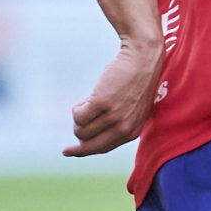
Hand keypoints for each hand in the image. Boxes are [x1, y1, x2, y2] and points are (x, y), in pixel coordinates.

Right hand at [64, 38, 163, 156]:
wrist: (143, 58)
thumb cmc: (135, 81)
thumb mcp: (132, 109)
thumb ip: (117, 125)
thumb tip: (85, 138)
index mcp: (131, 132)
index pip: (102, 149)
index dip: (83, 151)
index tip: (67, 151)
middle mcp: (123, 128)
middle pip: (88, 144)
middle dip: (79, 132)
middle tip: (82, 114)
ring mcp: (113, 116)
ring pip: (80, 130)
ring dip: (79, 116)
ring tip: (91, 100)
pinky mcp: (101, 102)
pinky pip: (78, 116)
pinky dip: (77, 108)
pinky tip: (88, 97)